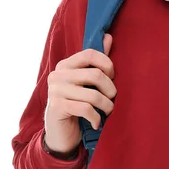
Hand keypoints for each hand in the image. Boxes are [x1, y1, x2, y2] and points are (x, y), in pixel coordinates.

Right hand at [44, 33, 115, 153]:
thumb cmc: (77, 102)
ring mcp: (55, 91)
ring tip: (108, 111)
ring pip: (93, 95)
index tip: (113, 76)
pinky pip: (86, 109)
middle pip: (95, 75)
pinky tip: (97, 122)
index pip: (90, 54)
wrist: (59, 132)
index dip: (107, 64)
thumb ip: (96, 60)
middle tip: (112, 98)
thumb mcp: (86, 81)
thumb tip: (108, 36)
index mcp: (65, 64)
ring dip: (106, 106)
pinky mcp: (57, 108)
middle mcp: (58, 75)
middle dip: (110, 89)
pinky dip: (96, 118)